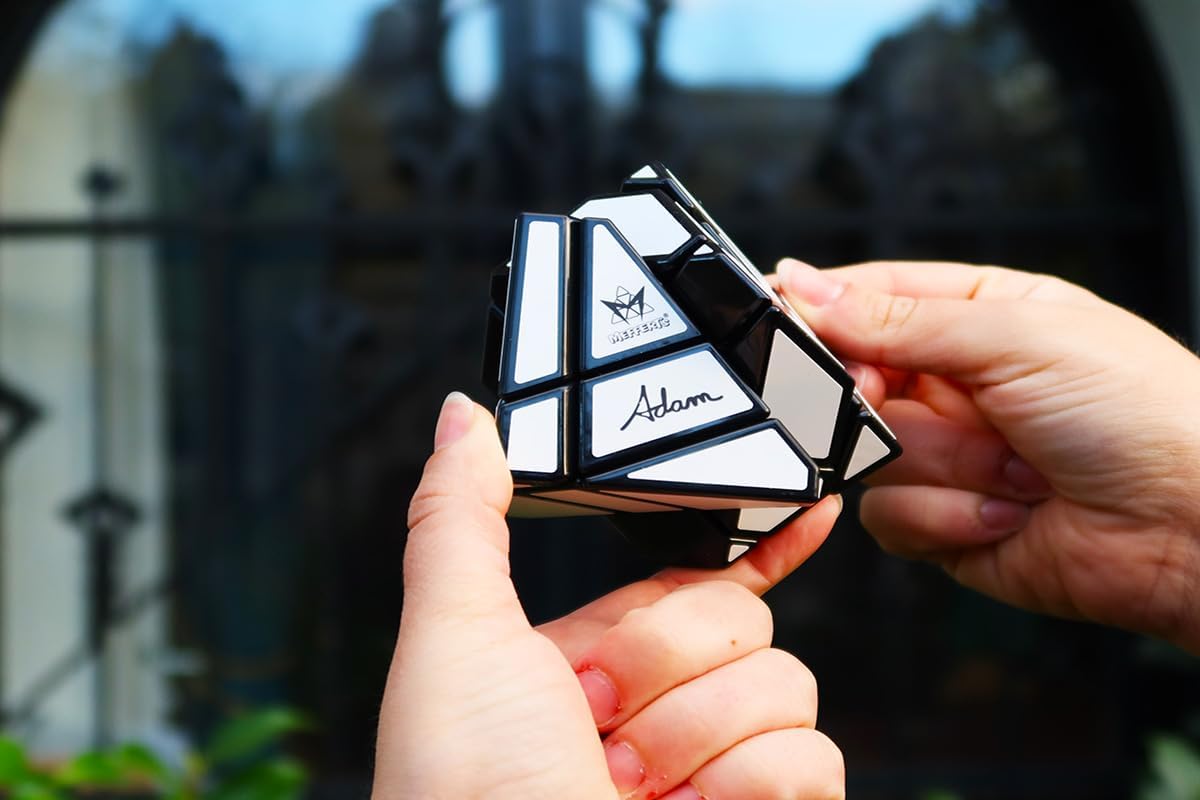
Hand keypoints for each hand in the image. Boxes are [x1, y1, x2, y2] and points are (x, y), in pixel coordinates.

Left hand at [371, 391, 845, 799]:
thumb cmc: (461, 791)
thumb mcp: (451, 638)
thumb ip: (462, 517)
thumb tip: (464, 413)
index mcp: (592, 655)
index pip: (694, 574)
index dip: (756, 536)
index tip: (812, 500)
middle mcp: (660, 710)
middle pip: (739, 613)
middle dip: (663, 660)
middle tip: (592, 718)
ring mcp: (716, 770)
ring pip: (785, 680)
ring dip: (695, 732)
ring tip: (622, 787)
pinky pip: (816, 756)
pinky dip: (748, 781)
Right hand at [776, 259, 1199, 653]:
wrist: (1197, 532)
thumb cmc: (1142, 412)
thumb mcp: (1018, 335)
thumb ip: (900, 319)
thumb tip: (806, 286)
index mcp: (981, 318)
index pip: (873, 297)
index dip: (822, 307)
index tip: (775, 315)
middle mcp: (957, 386)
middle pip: (851, 380)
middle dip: (873, 397)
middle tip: (889, 398)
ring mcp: (949, 456)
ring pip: (866, 454)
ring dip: (940, 463)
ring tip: (1012, 468)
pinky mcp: (944, 523)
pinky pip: (888, 518)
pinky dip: (944, 517)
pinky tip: (1007, 513)